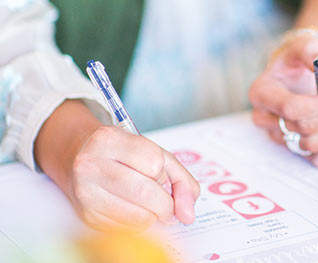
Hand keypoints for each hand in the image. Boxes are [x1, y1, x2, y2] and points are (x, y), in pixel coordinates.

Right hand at [70, 126, 200, 229]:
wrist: (77, 156)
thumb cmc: (120, 153)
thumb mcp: (152, 151)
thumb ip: (180, 178)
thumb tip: (188, 213)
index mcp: (109, 139)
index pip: (154, 163)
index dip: (164, 173)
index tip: (160, 174)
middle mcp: (92, 164)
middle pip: (146, 192)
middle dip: (166, 204)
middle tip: (168, 204)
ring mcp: (85, 191)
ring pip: (138, 217)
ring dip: (153, 216)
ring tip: (149, 205)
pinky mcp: (85, 215)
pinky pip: (125, 229)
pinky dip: (138, 224)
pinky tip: (132, 209)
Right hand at [249, 33, 317, 166]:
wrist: (297, 74)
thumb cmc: (298, 59)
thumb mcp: (302, 45)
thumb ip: (311, 50)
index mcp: (261, 92)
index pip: (291, 107)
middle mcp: (265, 119)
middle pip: (304, 128)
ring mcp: (279, 138)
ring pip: (312, 146)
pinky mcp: (295, 150)